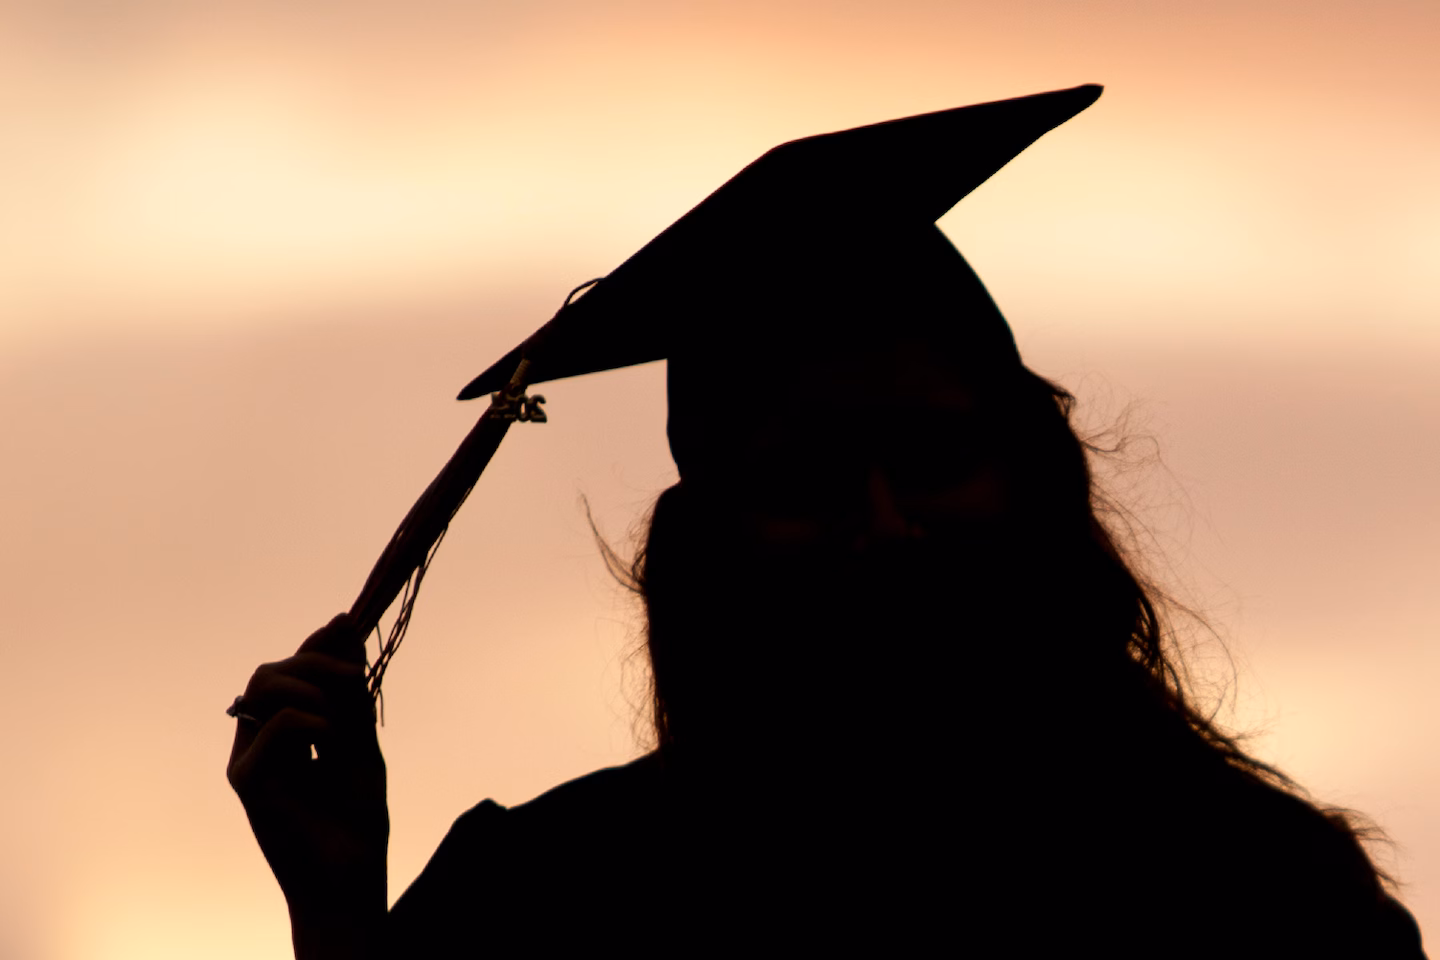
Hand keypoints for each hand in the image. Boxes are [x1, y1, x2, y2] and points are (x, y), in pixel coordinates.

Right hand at [226, 613, 388, 933]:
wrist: (350, 879)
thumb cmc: (356, 820)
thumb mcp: (362, 743)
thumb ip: (351, 694)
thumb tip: (346, 628)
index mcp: (290, 732)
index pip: (292, 672)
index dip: (316, 644)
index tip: (348, 621)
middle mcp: (263, 741)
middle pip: (270, 671)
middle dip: (314, 658)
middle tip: (355, 674)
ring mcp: (251, 759)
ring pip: (261, 686)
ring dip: (310, 680)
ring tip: (345, 704)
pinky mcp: (246, 781)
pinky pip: (269, 726)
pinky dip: (306, 719)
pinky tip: (330, 739)